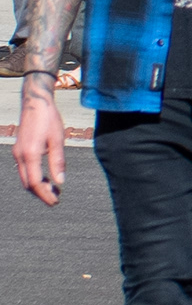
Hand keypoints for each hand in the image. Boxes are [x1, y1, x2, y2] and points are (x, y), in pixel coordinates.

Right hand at [14, 84, 61, 205]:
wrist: (36, 103)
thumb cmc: (49, 119)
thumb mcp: (58, 140)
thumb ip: (58, 162)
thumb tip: (61, 181)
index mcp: (30, 154)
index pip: (35, 183)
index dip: (45, 194)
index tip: (56, 201)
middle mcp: (20, 156)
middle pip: (28, 183)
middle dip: (41, 193)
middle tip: (56, 198)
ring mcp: (18, 153)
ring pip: (25, 177)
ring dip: (37, 186)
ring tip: (54, 189)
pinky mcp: (19, 149)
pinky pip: (24, 169)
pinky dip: (34, 177)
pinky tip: (46, 177)